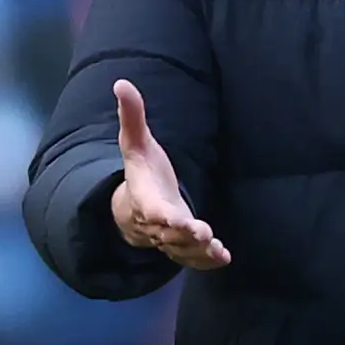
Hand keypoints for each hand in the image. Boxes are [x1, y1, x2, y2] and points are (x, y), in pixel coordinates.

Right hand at [106, 80, 230, 270]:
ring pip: (182, 250)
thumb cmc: (142, 172)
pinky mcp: (183, 246)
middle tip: (204, 234)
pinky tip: (223, 258)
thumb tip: (121, 82)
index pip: (153, 209)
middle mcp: (156, 223)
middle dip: (185, 235)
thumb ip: (132, 117)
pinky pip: (192, 259)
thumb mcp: (135, 144)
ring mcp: (169, 238)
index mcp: (145, 198)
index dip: (163, 216)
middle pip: (169, 233)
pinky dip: (206, 261)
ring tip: (217, 250)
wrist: (135, 207)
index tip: (175, 218)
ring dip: (199, 252)